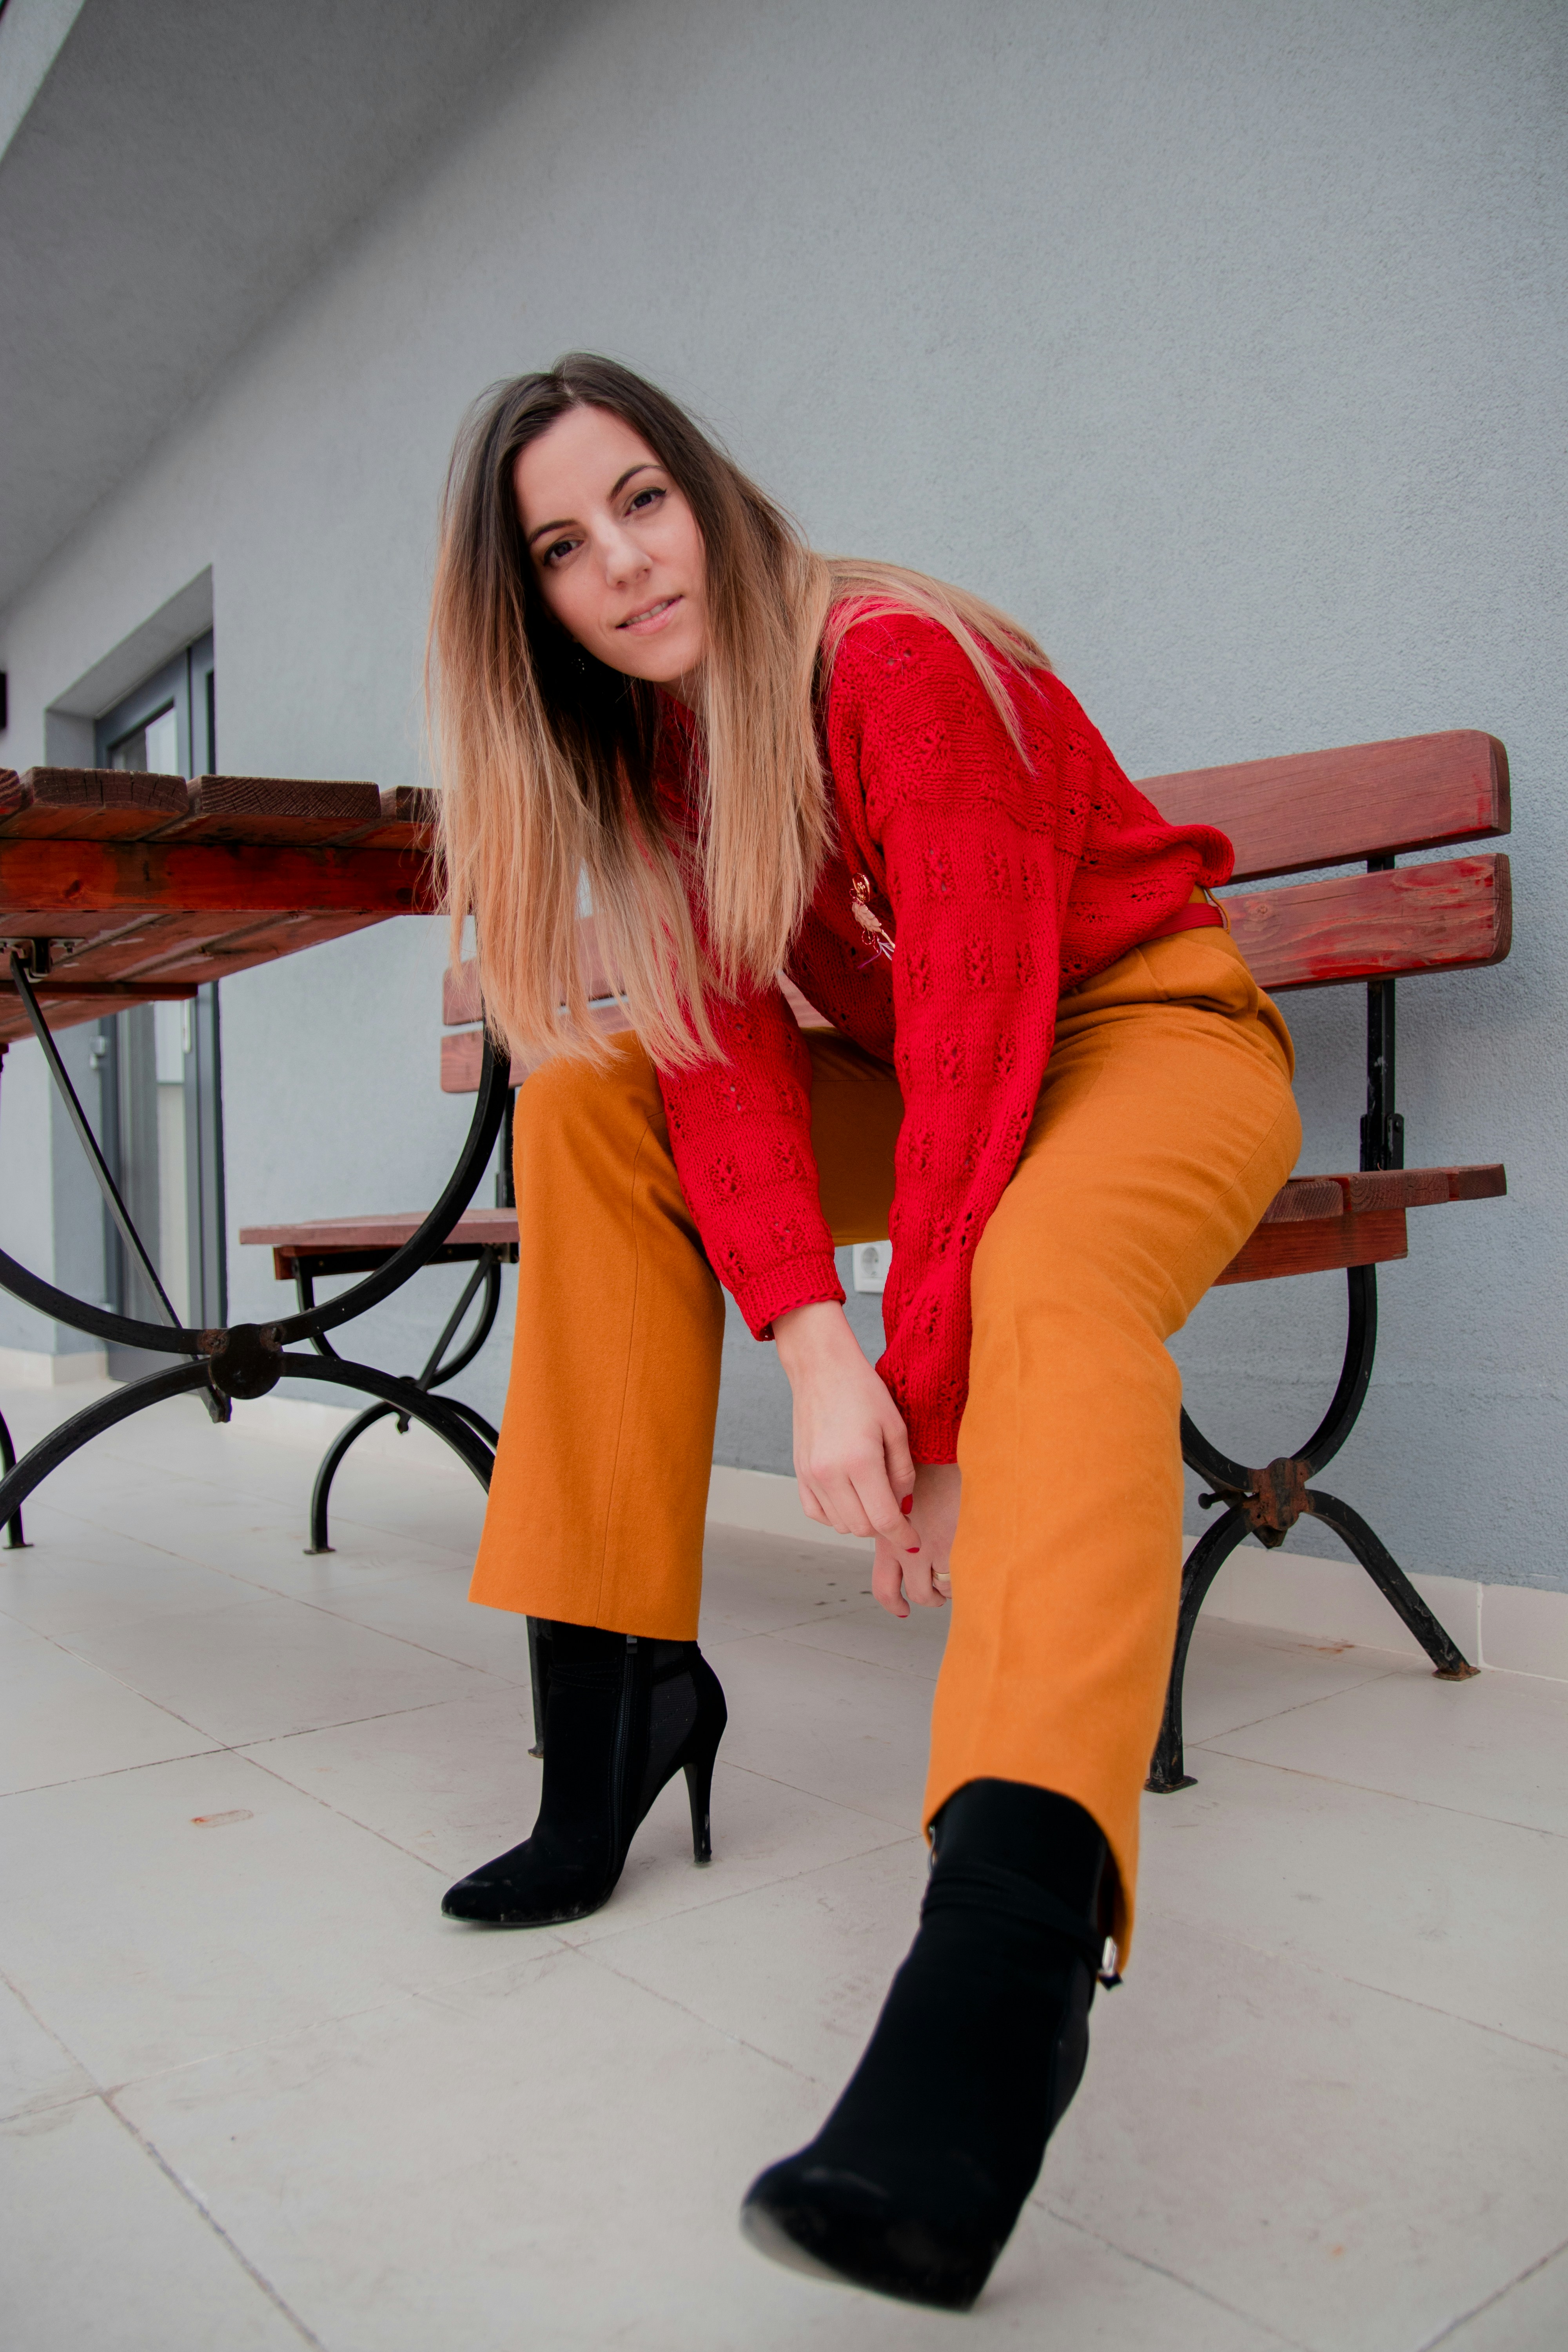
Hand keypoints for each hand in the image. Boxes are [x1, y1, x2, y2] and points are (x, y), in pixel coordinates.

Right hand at [774, 1302, 914, 1551]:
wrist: (822, 1368)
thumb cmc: (863, 1391)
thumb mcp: (896, 1428)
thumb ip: (903, 1473)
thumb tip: (903, 1508)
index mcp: (859, 1461)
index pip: (884, 1520)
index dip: (903, 1537)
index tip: (914, 1543)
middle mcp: (830, 1473)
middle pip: (862, 1528)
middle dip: (884, 1528)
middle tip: (897, 1511)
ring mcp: (810, 1475)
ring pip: (840, 1525)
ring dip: (862, 1521)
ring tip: (874, 1498)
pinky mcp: (799, 1473)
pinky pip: (817, 1513)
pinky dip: (836, 1515)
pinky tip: (850, 1497)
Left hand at [872, 1460, 960, 1619]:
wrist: (944, 1445)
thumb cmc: (926, 1463)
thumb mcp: (901, 1495)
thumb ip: (900, 1521)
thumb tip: (905, 1536)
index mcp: (888, 1537)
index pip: (885, 1587)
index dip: (894, 1603)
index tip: (902, 1608)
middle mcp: (907, 1549)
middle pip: (917, 1594)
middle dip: (928, 1598)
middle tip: (936, 1595)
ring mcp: (934, 1549)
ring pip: (942, 1589)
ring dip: (950, 1588)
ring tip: (961, 1575)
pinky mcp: (957, 1544)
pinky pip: (964, 1577)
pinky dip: (970, 1577)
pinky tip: (977, 1561)